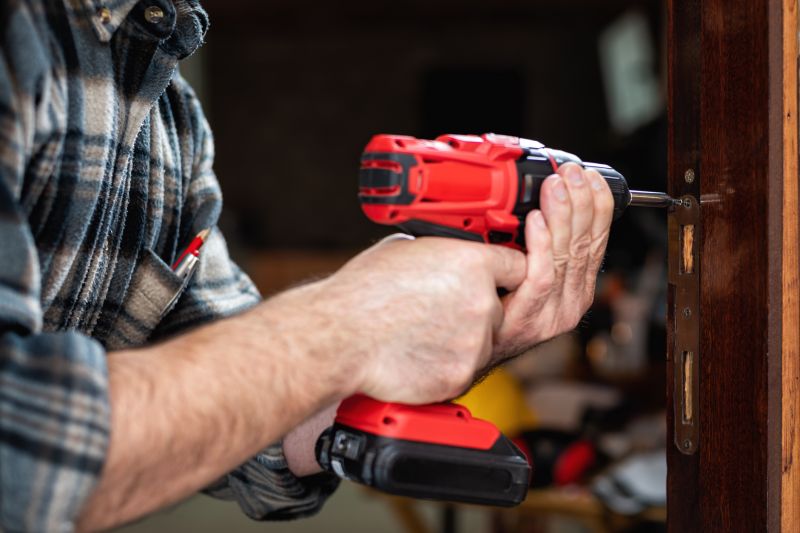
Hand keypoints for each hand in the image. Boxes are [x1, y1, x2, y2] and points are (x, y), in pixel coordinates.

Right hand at [313, 236, 526, 403]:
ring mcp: (474, 343)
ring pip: (486, 340)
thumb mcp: (406, 249)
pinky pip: (465, 367)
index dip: (504, 272)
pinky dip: (448, 363)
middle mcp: (481, 302)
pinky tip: (418, 351)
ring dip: (464, 338)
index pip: (518, 265)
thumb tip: (451, 254)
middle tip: (446, 308)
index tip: (496, 278)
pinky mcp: (461, 376)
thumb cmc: (363, 292)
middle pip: (504, 306)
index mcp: (472, 263)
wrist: (338, 337)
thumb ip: (444, 252)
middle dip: (483, 308)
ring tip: (423, 331)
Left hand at [494, 162, 613, 357]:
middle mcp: (571, 301)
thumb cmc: (495, 305)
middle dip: (580, 202)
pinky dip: (541, 245)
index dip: (597, 206)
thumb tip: (542, 200)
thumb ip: (540, 244)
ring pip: (566, 256)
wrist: (472, 349)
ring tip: (555, 187)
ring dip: (562, 216)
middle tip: (570, 173)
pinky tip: (535, 221)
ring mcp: (552, 312)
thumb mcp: (526, 270)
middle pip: (584, 244)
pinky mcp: (529, 318)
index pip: (597, 241)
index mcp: (577, 287)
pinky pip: (541, 275)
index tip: (591, 177)